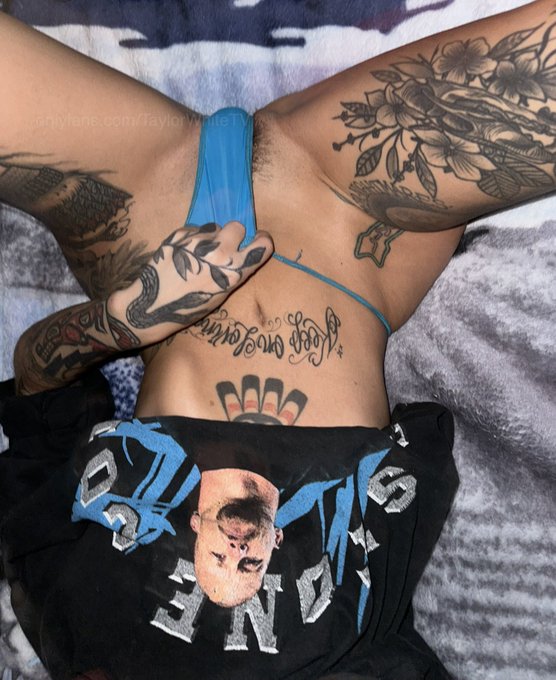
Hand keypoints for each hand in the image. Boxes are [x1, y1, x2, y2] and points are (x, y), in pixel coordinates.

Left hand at [106, 222, 272, 347]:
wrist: (150, 305)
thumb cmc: (189, 307)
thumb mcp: (221, 295)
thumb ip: (234, 272)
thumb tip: (242, 251)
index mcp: (233, 272)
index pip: (263, 245)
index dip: (261, 240)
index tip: (257, 240)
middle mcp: (219, 253)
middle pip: (237, 226)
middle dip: (233, 235)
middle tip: (222, 248)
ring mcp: (198, 241)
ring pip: (214, 226)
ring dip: (211, 236)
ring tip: (199, 253)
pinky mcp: (179, 234)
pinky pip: (195, 229)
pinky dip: (192, 238)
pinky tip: (183, 254)